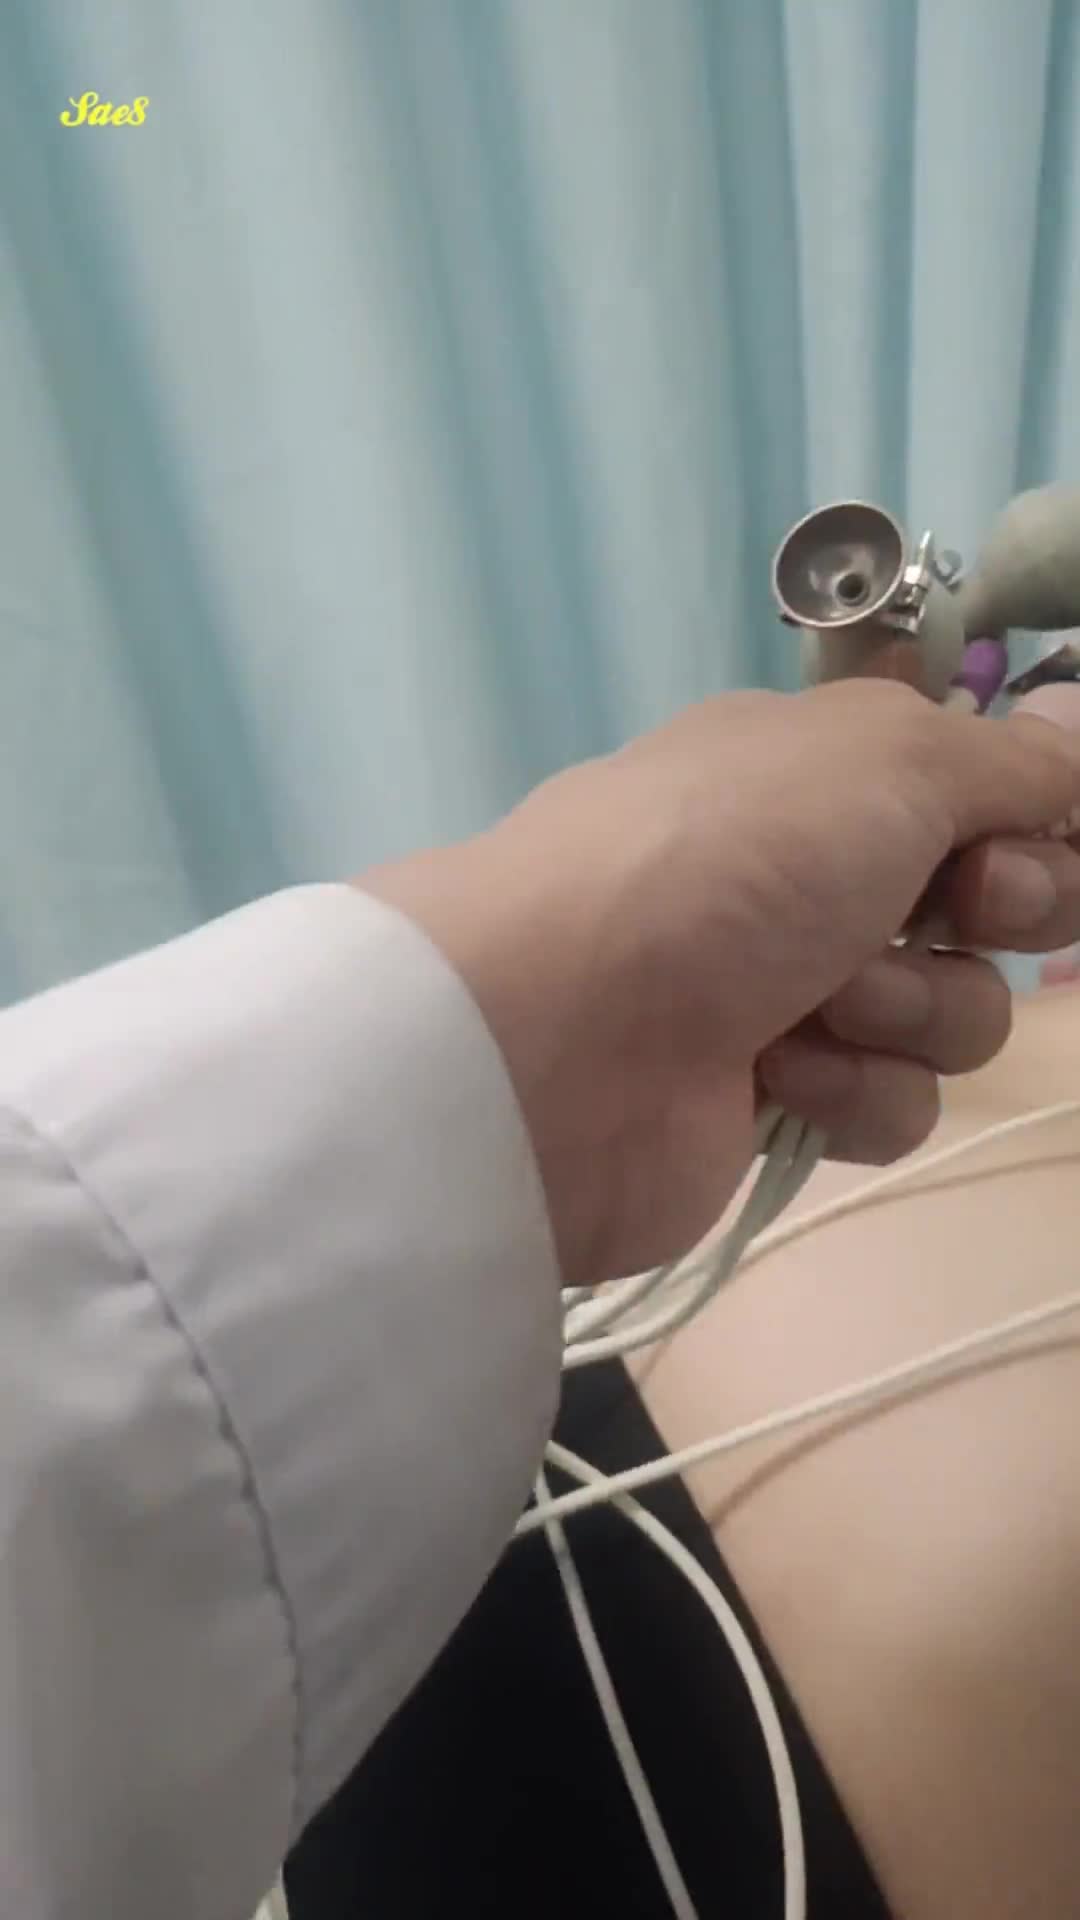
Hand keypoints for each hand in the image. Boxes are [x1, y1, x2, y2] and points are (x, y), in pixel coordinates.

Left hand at [361, 678, 1079, 1284]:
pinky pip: (892, 1104)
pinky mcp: (774, 1103)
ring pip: (953, 1015)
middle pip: (992, 905)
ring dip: (907, 1011)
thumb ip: (1007, 760)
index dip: (1030, 826)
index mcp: (828, 770)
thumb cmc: (728, 863)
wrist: (559, 1033)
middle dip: (997, 914)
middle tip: (945, 913)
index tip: (1014, 841)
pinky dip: (848, 1089)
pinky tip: (773, 1076)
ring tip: (812, 1005)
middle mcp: (813, 871)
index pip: (986, 793)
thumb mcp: (888, 763)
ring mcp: (791, 991)